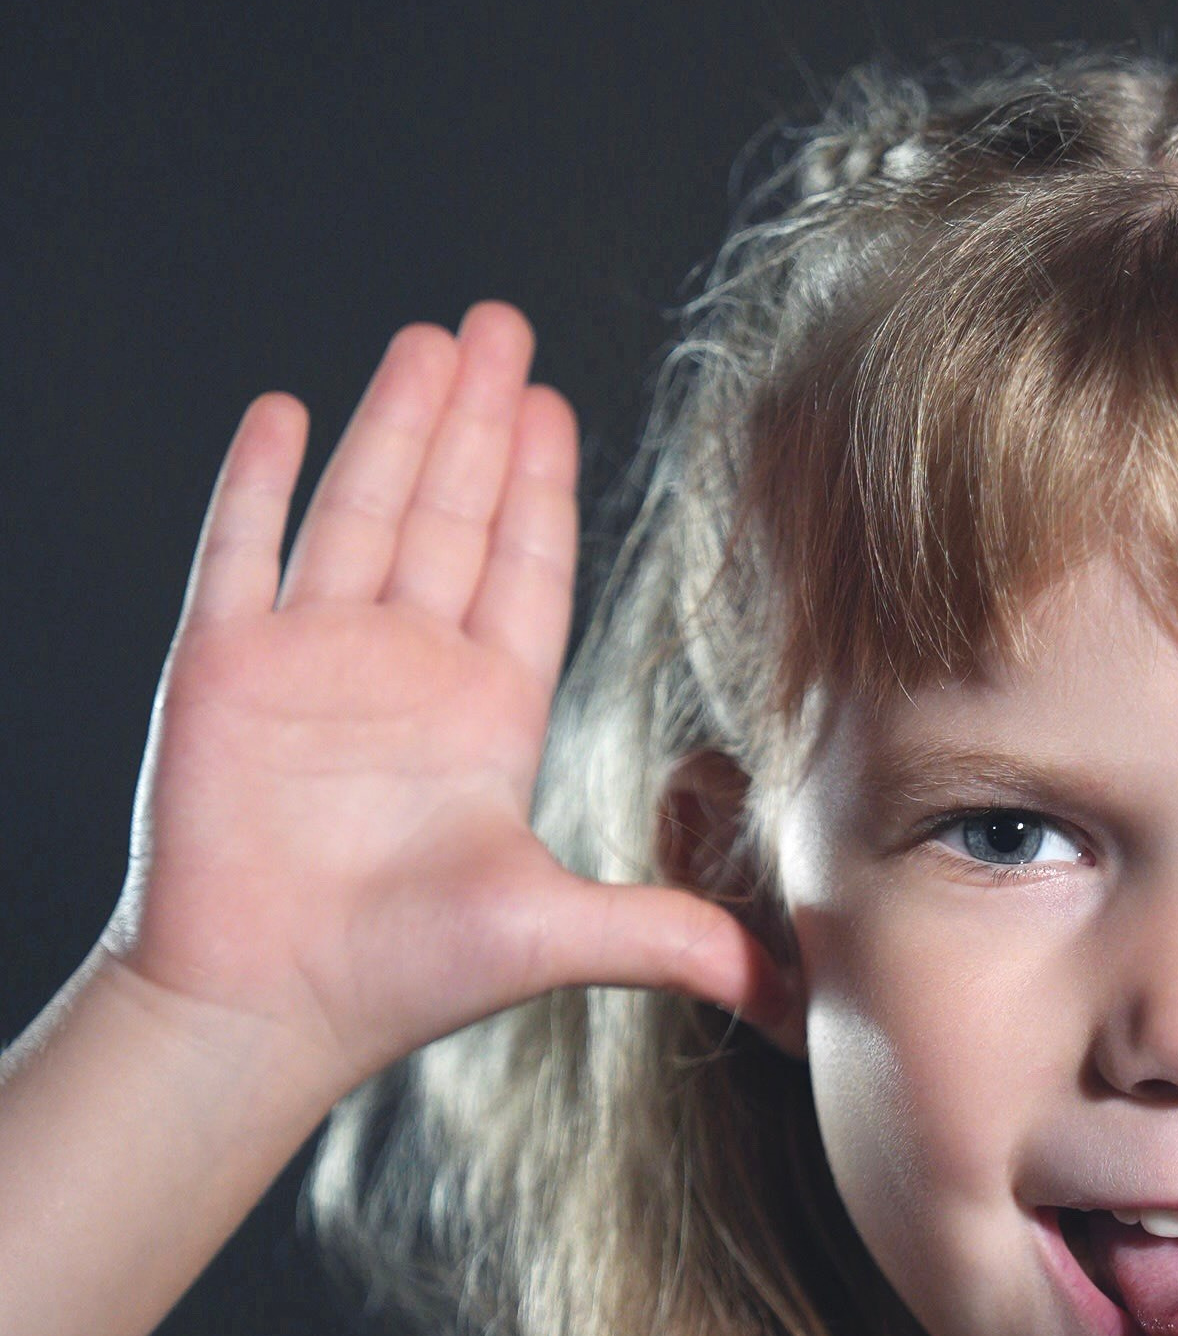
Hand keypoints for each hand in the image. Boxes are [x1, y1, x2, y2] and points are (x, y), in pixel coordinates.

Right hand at [102, 305, 786, 1108]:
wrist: (262, 1010)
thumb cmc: (401, 978)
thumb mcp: (560, 934)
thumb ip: (672, 935)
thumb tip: (796, 992)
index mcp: (481, 713)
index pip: (522, 570)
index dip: (540, 485)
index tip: (556, 404)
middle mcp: (400, 671)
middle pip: (450, 514)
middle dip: (480, 419)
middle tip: (505, 324)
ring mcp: (308, 660)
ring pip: (362, 507)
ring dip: (396, 423)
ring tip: (432, 339)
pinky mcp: (222, 666)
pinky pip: (242, 549)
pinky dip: (260, 479)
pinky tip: (285, 409)